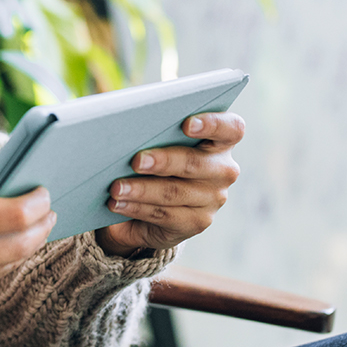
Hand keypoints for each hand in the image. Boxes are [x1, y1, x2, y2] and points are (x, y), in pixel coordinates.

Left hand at [95, 112, 243, 256]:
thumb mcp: (160, 140)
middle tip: (136, 161)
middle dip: (163, 161)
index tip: (186, 124)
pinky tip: (117, 203)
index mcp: (221, 141)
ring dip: (141, 189)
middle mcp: (223, 170)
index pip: (231, 129)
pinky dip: (136, 207)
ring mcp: (213, 199)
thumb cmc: (157, 156)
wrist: (154, 203)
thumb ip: (156, 130)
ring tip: (116, 187)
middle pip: (195, 163)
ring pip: (175, 192)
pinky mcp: (196, 223)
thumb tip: (126, 125)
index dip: (212, 124)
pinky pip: (164, 214)